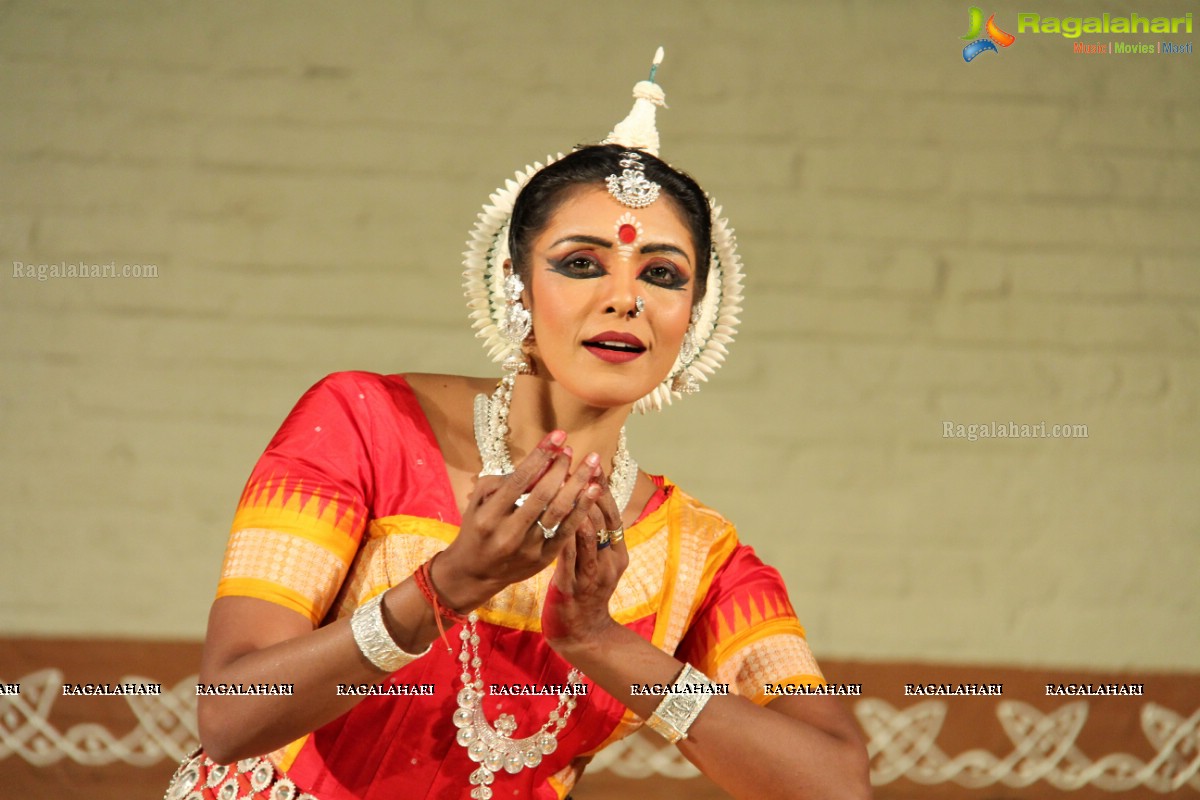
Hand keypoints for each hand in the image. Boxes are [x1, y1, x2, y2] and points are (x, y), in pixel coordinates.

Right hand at [434, 431, 602, 611]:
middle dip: (561, 468)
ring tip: (592, 464)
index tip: (558, 436)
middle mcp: (509, 533)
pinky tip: (593, 491)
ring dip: (578, 485)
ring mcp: (528, 548)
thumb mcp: (477, 502)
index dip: (541, 456)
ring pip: (559, 512)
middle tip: (573, 450)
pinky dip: (582, 509)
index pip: (520, 480)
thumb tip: (536, 463)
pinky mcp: (543, 559)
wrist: (474, 573)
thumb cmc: (477, 529)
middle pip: (543, 495)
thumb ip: (502, 481)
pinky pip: (567, 531)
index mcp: (489, 516)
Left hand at [542, 476, 627, 653]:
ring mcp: (593, 574)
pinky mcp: (572, 586)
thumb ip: (593, 536)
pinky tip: (550, 516)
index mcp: (618, 553)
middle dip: (589, 490)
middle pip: (602, 519)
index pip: (613, 514)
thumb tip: (584, 502)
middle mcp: (610, 562)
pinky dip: (561, 532)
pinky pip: (568, 554)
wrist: (582, 632)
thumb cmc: (585, 592)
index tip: (592, 466)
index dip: (603, 489)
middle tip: (576, 466)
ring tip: (564, 483)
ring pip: (587, 533)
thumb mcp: (597, 562)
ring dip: (575, 506)